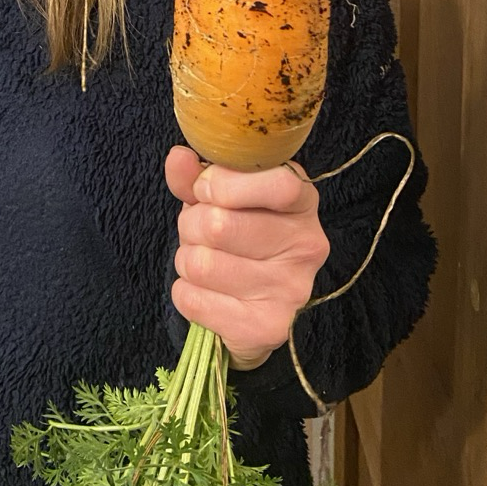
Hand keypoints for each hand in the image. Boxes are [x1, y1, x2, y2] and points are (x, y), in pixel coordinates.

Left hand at [165, 144, 329, 370]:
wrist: (255, 309)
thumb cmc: (239, 237)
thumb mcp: (222, 199)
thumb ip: (199, 177)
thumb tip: (178, 158)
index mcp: (303, 203)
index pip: (279, 184)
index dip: (225, 183)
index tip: (205, 189)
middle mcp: (307, 246)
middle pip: (219, 225)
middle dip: (190, 225)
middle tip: (198, 232)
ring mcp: (291, 290)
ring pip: (201, 264)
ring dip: (186, 261)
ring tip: (203, 262)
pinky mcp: (268, 328)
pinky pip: (193, 300)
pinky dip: (185, 293)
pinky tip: (206, 292)